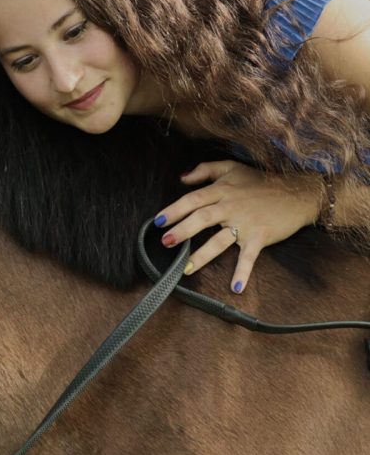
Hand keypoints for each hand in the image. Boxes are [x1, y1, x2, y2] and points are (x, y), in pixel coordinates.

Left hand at [153, 160, 322, 293]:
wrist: (297, 192)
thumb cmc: (261, 181)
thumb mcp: (231, 167)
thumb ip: (205, 170)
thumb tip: (182, 178)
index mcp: (222, 190)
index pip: (193, 199)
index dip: (175, 209)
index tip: (158, 221)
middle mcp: (231, 206)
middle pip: (202, 218)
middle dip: (182, 230)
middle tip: (166, 242)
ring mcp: (245, 223)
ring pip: (220, 240)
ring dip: (202, 254)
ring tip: (185, 267)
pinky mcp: (260, 237)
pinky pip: (250, 256)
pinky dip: (243, 272)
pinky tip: (236, 287)